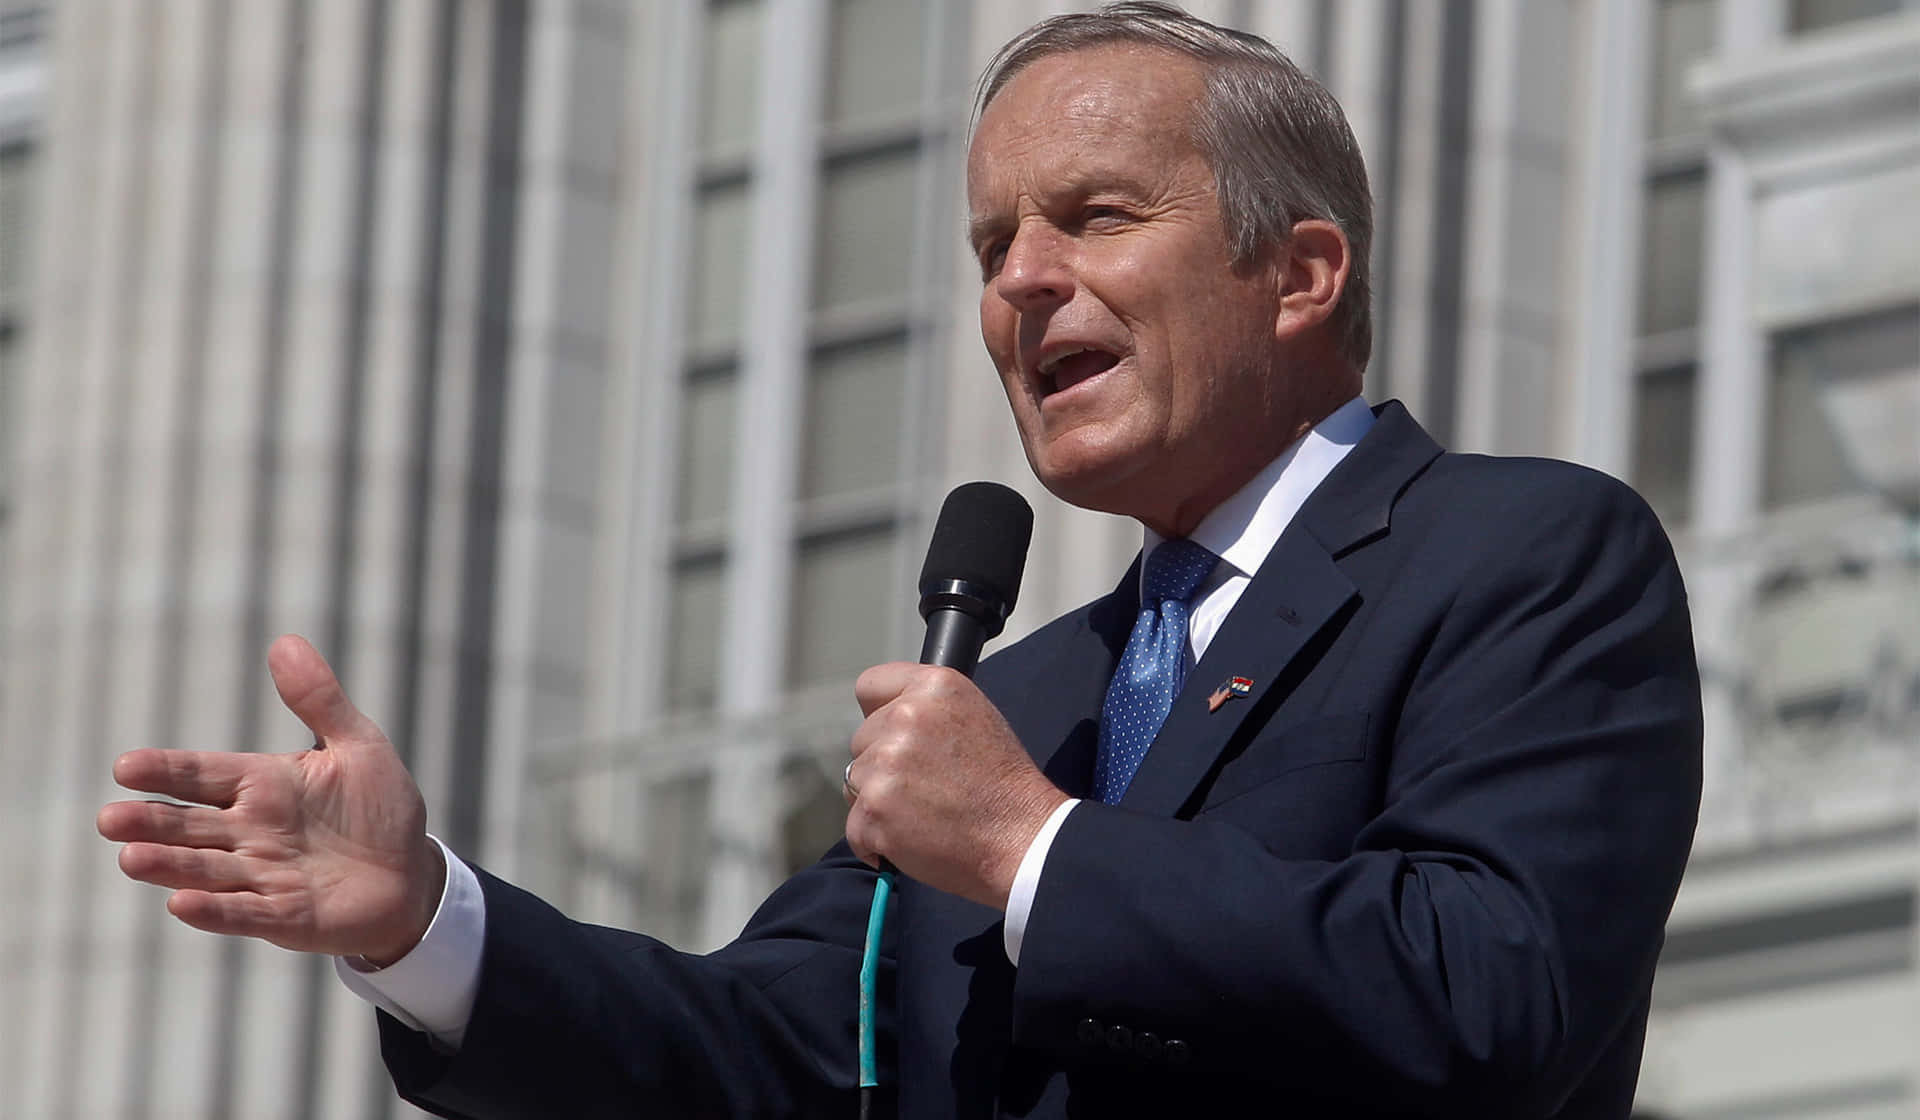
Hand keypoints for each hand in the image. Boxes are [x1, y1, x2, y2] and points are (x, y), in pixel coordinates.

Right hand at [97, 634, 443, 964]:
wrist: (411, 875)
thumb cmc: (378, 808)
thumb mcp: (358, 746)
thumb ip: (319, 701)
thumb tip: (285, 641)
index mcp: (262, 785)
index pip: (202, 775)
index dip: (166, 771)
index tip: (125, 767)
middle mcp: (250, 831)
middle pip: (189, 826)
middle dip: (150, 823)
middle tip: (110, 819)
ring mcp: (262, 876)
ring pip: (205, 870)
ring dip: (169, 865)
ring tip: (130, 858)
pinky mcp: (283, 916)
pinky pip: (243, 913)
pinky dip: (214, 910)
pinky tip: (180, 904)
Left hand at [844, 663, 1067, 909]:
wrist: (1022, 839)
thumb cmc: (1004, 786)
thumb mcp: (976, 717)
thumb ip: (927, 708)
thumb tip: (885, 716)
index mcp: (933, 687)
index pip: (870, 685)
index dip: (878, 713)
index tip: (892, 736)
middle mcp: (905, 717)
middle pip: (861, 739)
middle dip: (882, 764)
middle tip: (925, 787)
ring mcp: (886, 763)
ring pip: (855, 781)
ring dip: (878, 802)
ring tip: (922, 814)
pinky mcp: (875, 808)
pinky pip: (855, 826)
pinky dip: (875, 841)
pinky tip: (912, 840)